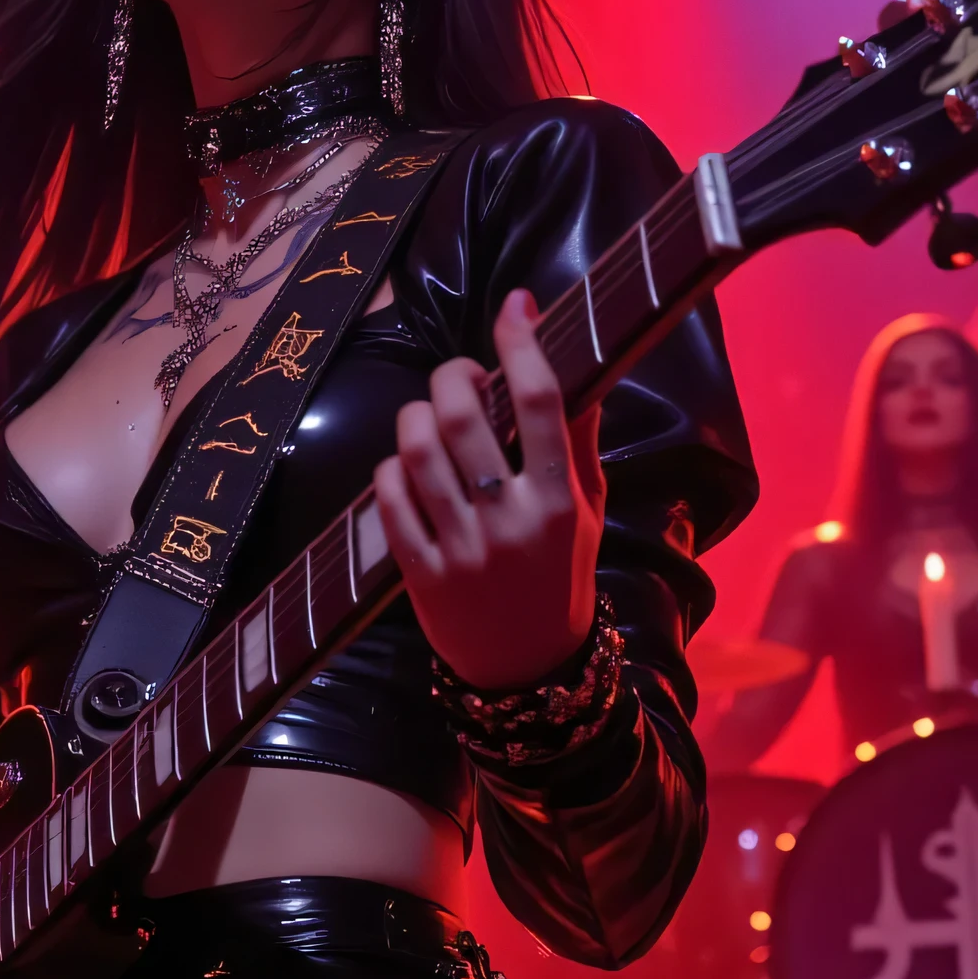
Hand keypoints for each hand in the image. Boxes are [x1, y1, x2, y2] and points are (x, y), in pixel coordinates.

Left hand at [374, 289, 605, 691]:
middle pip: (464, 415)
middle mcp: (511, 522)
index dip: (522, 342)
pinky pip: (389, 496)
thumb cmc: (562, 576)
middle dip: (453, 376)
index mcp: (560, 501)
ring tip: (428, 419)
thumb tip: (578, 364)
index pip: (541, 402)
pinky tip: (406, 467)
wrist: (529, 671)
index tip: (515, 307)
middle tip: (459, 378)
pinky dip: (391, 468)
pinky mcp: (421, 574)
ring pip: (417, 449)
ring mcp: (462, 550)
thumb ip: (580, 441)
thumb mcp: (588, 511)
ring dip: (416, 416)